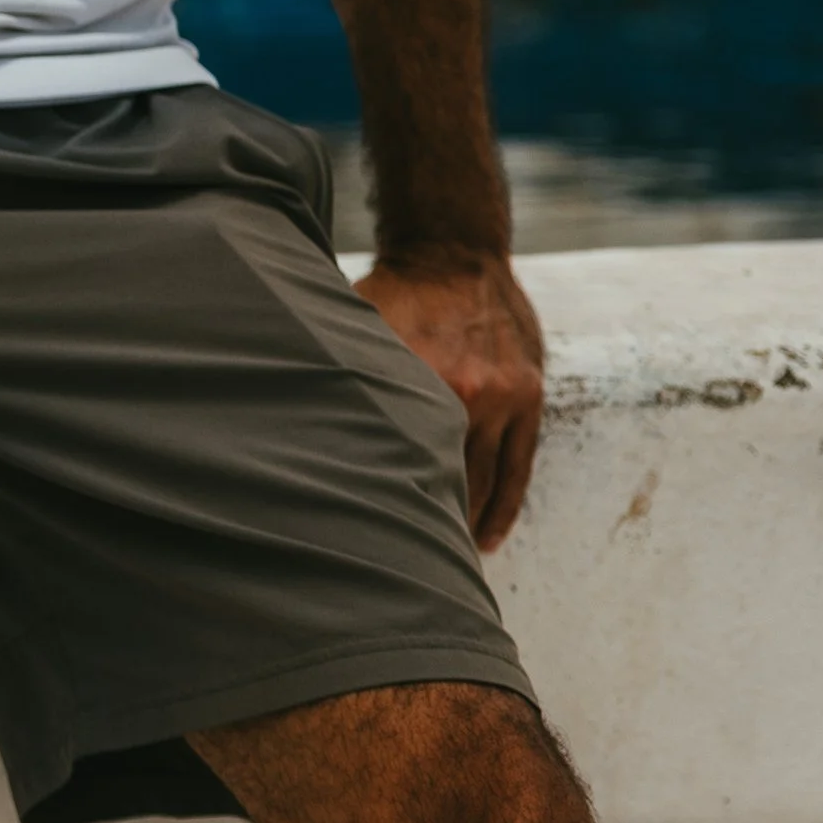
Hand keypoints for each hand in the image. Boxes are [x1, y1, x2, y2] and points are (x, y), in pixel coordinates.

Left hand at [356, 254, 544, 551]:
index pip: (400, 465)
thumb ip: (341, 373)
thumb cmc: (394, 292)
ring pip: (484, 481)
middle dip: (427, 527)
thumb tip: (293, 421)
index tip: (368, 547)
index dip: (385, 509)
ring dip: (464, 525)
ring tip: (444, 566)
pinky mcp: (529, 396)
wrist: (453, 249)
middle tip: (406, 572)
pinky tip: (487, 539)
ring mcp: (502, 397)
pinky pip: (519, 466)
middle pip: (445, 481)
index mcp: (417, 381)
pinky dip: (504, 507)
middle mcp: (463, 394)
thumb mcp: (358, 327)